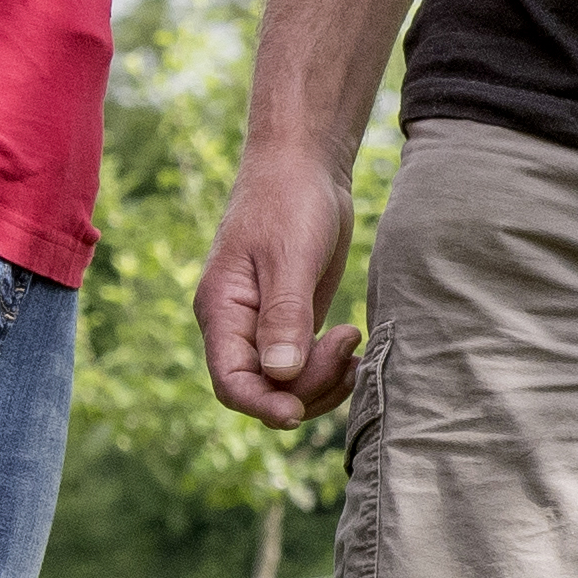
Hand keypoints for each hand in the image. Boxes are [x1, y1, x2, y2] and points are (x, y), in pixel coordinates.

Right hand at [200, 142, 368, 425]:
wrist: (305, 166)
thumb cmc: (289, 200)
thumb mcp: (289, 255)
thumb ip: (284, 315)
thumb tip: (279, 375)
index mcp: (222, 311)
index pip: (230, 382)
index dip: (261, 406)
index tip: (298, 411)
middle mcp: (238, 327)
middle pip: (264, 391)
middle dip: (307, 385)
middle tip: (346, 343)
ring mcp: (265, 327)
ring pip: (288, 386)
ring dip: (324, 381)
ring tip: (354, 343)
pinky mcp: (292, 322)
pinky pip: (306, 367)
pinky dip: (332, 368)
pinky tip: (355, 347)